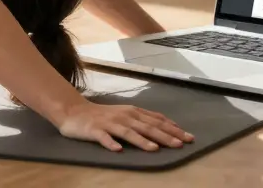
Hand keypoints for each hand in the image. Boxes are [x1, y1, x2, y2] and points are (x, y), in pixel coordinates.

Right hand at [57, 100, 193, 151]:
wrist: (74, 112)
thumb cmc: (103, 115)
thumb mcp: (127, 114)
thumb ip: (145, 119)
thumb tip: (169, 125)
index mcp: (133, 112)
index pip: (156, 121)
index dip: (172, 129)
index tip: (188, 137)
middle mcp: (124, 116)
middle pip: (146, 127)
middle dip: (164, 136)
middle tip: (180, 144)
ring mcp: (109, 123)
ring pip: (128, 132)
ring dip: (141, 141)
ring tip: (154, 149)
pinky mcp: (94, 130)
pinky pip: (103, 138)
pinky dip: (111, 143)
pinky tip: (118, 150)